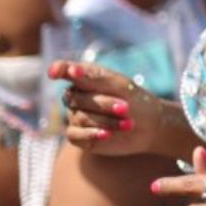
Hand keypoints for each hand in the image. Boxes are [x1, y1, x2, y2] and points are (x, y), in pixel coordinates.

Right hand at [51, 61, 173, 157]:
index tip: (55, 72)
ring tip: (129, 123)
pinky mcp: (78, 136)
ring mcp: (76, 116)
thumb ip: (95, 79)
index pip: (66, 70)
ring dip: (106, 121)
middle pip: (78, 99)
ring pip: (80, 118)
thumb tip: (72, 70)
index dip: (60, 69)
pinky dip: (92, 134)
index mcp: (86, 78)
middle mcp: (77, 97)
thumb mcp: (122, 87)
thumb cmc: (137, 101)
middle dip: (105, 104)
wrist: (150, 126)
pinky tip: (107, 135)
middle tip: (126, 108)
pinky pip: (75, 135)